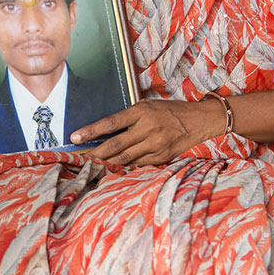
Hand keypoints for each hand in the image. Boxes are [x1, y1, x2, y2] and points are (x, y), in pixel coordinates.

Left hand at [70, 97, 226, 167]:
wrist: (199, 120)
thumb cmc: (170, 111)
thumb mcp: (148, 106)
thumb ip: (129, 117)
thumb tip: (105, 131)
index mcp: (142, 111)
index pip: (110, 123)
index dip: (91, 131)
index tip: (75, 137)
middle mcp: (148, 128)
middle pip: (115, 145)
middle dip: (94, 153)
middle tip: (78, 159)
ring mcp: (155, 144)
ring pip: (125, 158)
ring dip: (106, 163)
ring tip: (91, 166)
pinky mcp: (161, 156)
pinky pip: (138, 164)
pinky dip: (124, 166)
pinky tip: (113, 168)